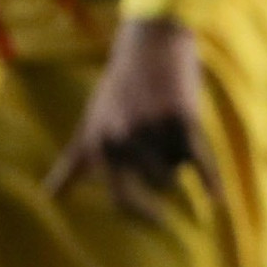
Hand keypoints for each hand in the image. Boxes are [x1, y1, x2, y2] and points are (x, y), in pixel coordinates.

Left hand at [43, 14, 215, 222]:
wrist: (150, 44)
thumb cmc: (119, 88)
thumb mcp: (90, 124)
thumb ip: (72, 164)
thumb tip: (49, 196)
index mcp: (101, 143)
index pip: (121, 195)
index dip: (142, 211)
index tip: (159, 222)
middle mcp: (124, 138)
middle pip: (159, 182)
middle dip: (168, 177)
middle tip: (167, 157)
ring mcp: (152, 128)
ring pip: (179, 168)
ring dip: (181, 158)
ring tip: (172, 129)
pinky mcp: (181, 117)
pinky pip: (200, 158)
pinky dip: (211, 179)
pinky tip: (217, 199)